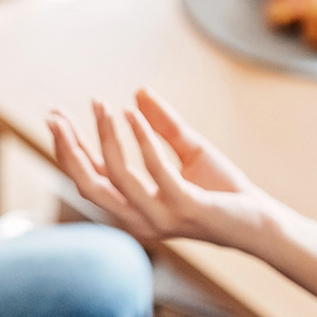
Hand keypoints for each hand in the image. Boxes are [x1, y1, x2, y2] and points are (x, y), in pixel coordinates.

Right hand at [46, 89, 276, 248]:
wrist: (261, 223)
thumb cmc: (225, 192)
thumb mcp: (190, 152)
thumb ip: (163, 126)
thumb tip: (138, 92)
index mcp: (133, 208)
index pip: (90, 179)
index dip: (68, 149)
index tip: (55, 117)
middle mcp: (139, 218)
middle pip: (88, 184)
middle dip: (68, 149)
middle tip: (55, 115)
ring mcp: (161, 216)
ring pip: (117, 176)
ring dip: (105, 137)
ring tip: (102, 106)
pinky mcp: (185, 208)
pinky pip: (156, 170)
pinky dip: (141, 140)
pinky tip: (132, 114)